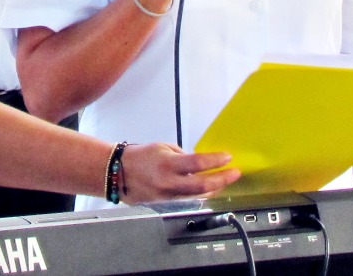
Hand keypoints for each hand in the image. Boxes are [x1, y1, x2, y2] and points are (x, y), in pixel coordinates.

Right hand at [120, 143, 240, 201]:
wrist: (118, 174)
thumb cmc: (140, 157)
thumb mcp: (164, 148)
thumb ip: (183, 157)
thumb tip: (200, 163)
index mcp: (167, 164)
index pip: (196, 163)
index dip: (215, 161)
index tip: (227, 158)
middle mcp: (168, 183)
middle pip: (201, 185)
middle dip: (222, 179)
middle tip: (235, 173)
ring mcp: (167, 196)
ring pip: (197, 196)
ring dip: (214, 188)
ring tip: (225, 180)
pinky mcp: (165, 204)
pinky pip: (187, 200)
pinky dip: (200, 194)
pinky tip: (209, 189)